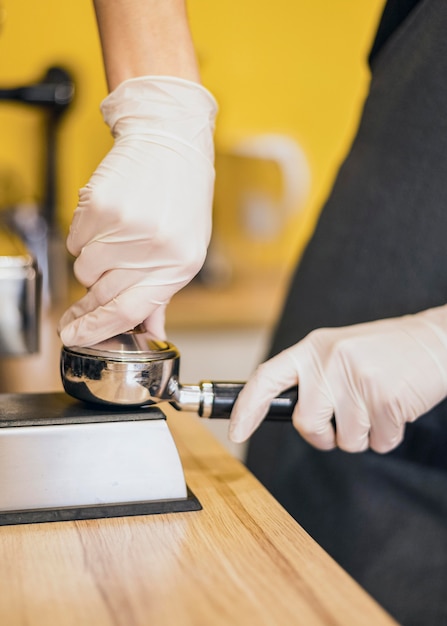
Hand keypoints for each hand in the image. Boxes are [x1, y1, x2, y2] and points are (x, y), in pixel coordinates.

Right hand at [59, 76, 216, 346]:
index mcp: (179, 265)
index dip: (96, 328)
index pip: (129, 311)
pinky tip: (109, 220)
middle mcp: (153, 248)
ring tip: (115, 240)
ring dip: (92, 263)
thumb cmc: (183, 198)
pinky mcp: (99, 205)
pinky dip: (85, 238)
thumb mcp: (187, 249)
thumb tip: (147, 331)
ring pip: (83, 269)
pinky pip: (74, 241)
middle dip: (89, 301)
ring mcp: (124, 226)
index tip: (74, 336)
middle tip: (85, 297)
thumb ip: (162, 292)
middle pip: (101, 293)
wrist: (171, 143)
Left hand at [229, 305, 446, 452]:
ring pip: (347, 440)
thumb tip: (286, 413)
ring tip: (379, 404)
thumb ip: (313, 377)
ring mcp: (358, 378)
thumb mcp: (339, 352)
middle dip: (325, 436)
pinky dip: (389, 436)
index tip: (237, 432)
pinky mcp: (386, 398)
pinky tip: (397, 408)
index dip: (247, 408)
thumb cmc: (386, 351)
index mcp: (313, 348)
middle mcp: (330, 361)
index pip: (267, 377)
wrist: (436, 340)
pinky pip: (379, 443)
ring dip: (365, 435)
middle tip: (345, 422)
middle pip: (307, 424)